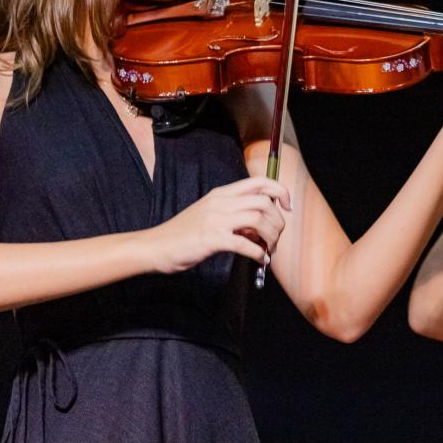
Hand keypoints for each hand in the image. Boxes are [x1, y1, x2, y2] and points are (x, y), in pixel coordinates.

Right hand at [142, 176, 291, 273]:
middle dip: (277, 221)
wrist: (155, 246)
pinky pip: (244, 243)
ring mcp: (216, 220)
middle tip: (275, 238)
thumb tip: (260, 227)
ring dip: (270, 237)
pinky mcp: (211, 239)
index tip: (287, 207)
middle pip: (264, 202)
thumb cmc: (183, 234)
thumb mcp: (210, 216)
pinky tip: (259, 260)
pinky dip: (258, 253)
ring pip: (258, 219)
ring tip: (268, 250)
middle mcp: (220, 202)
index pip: (259, 182)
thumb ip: (235, 216)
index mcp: (221, 194)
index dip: (280, 191)